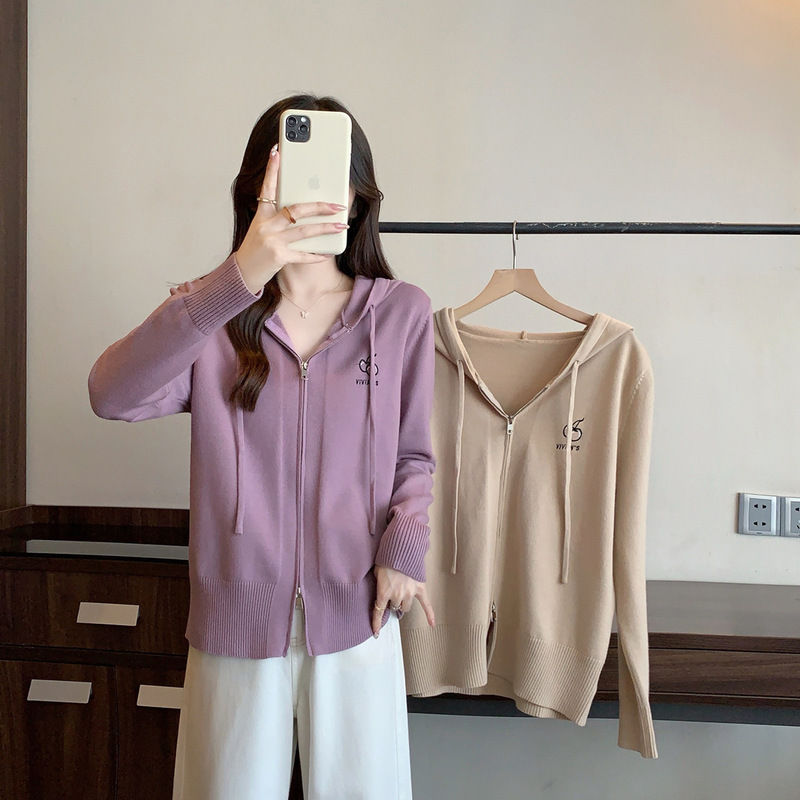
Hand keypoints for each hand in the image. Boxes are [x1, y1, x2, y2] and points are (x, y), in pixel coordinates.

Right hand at [234, 143, 349, 292]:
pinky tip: (327, 252)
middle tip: (337, 205)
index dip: (272, 169)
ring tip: (341, 225)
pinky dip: (316, 254)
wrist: (243, 273)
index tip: (277, 151)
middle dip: (319, 207)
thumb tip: (303, 209)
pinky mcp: (278, 257)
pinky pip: (303, 254)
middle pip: (296, 210)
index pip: (267, 187)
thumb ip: (277, 217)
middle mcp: (266, 225)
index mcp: (261, 215)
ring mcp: (272, 241)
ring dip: (326, 228)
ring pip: (304, 230)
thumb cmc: (256, 249)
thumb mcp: (262, 228)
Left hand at [372, 564, 434, 637]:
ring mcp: (409, 593)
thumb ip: (379, 583)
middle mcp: (397, 595)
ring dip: (403, 602)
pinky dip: (430, 614)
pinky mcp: (420, 589)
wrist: (401, 549)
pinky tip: (432, 624)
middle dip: (393, 601)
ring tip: (402, 592)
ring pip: (406, 606)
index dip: (377, 623)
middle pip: (394, 606)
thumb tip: (381, 586)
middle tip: (392, 591)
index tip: (376, 632)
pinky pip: (426, 604)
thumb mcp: (377, 571)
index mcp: (383, 592)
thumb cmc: (387, 559)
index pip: (378, 611)